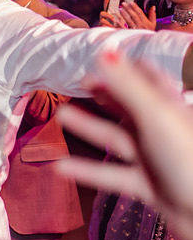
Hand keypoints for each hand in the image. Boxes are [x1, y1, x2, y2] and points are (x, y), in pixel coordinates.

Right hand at [55, 52, 192, 239]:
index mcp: (171, 108)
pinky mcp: (150, 187)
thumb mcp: (156, 118)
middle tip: (81, 82)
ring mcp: (156, 159)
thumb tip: (103, 52)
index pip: (150, 78)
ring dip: (90, 128)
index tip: (103, 57)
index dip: (127, 67)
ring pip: (117, 139)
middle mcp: (164, 131)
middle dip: (107, 93)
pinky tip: (61, 167)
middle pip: (131, 106)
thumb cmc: (190, 162)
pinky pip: (114, 176)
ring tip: (60, 116)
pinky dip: (88, 171)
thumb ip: (128, 87)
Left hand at [99, 0, 154, 29]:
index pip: (140, 13)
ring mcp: (136, 30)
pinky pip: (125, 29)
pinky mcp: (131, 34)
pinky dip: (121, 24)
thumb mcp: (153, 24)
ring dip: (125, 15)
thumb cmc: (149, 32)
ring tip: (120, 9)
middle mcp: (141, 26)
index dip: (135, 7)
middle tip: (123, 3)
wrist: (147, 43)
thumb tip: (153, 6)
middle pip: (134, 16)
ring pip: (130, 21)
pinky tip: (116, 20)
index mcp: (146, 23)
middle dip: (129, 9)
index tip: (131, 2)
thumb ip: (152, 15)